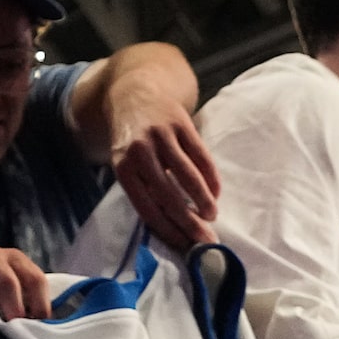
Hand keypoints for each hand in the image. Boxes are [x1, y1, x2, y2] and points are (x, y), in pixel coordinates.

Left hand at [112, 107, 218, 248]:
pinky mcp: (181, 124)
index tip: (185, 244)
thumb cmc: (133, 140)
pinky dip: (211, 177)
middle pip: (169, 195)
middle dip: (190, 220)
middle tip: (206, 237)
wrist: (136, 94)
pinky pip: (201, 156)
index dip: (168, 229)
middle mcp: (140, 151)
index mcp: (123, 167)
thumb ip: (144, 189)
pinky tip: (215, 192)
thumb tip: (170, 226)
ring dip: (203, 200)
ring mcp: (161, 136)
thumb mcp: (127, 164)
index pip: (147, 207)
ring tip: (212, 215)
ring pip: (188, 175)